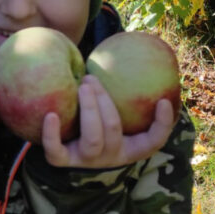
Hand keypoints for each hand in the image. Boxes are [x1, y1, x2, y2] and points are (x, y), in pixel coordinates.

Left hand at [41, 75, 174, 168]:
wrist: (64, 145)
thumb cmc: (94, 118)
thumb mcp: (112, 110)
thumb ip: (123, 90)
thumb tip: (130, 52)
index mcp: (128, 147)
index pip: (154, 141)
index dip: (163, 124)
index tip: (163, 100)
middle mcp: (109, 155)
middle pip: (113, 130)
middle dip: (105, 103)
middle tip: (93, 78)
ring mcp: (85, 160)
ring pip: (92, 139)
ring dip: (89, 110)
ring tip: (84, 85)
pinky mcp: (61, 161)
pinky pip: (56, 150)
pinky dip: (52, 134)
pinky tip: (51, 115)